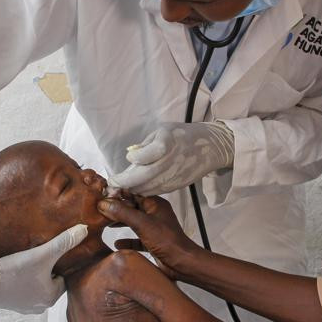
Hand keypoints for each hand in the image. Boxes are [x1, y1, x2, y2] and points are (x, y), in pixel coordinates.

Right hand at [0, 224, 87, 313]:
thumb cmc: (13, 270)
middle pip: (50, 281)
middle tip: (38, 255)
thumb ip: (63, 242)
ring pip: (36, 285)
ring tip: (27, 261)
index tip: (49, 254)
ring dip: (33, 275)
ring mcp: (24, 307)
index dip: (57, 264)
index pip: (63, 277)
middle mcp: (39, 307)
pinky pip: (22, 289)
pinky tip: (15, 270)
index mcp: (51, 298)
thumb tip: (84, 229)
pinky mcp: (10, 304)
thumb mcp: (41, 254)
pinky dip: (21, 281)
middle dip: (46, 269)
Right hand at [97, 194, 195, 278]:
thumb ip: (122, 213)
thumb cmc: (167, 241)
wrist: (182, 263)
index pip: (134, 193)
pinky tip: (117, 243)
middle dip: (117, 209)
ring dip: (120, 222)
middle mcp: (155, 214)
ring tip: (105, 223)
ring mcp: (154, 229)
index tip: (103, 195)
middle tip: (100, 209)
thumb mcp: (142, 224)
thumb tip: (104, 203)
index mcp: (155, 204)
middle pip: (132, 208)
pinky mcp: (152, 243)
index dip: (119, 193)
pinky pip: (137, 239)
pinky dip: (127, 240)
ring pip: (134, 222)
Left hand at [109, 121, 233, 194]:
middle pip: (144, 176)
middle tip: (112, 183)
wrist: (209, 147)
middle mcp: (171, 161)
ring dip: (132, 188)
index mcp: (168, 142)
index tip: (128, 158)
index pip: (147, 155)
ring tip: (121, 185)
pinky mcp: (177, 185)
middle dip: (124, 182)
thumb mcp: (162, 131)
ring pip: (148, 187)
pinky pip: (156, 191)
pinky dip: (143, 190)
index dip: (135, 158)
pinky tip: (136, 186)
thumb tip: (130, 160)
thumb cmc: (182, 135)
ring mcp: (175, 175)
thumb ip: (145, 145)